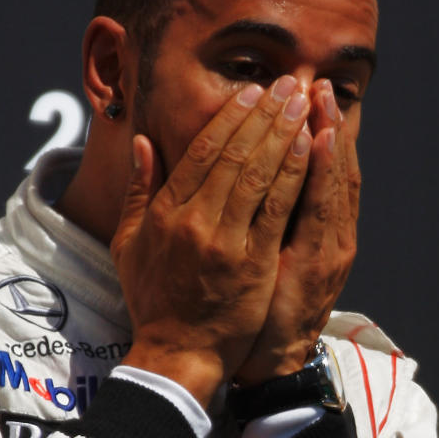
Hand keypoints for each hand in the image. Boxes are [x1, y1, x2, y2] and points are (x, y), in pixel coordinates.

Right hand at [112, 77, 311, 405]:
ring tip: (303, 103)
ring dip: (284, 134)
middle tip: (288, 84)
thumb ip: (140, 190)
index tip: (251, 91)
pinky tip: (309, 147)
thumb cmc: (153, 299)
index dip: (230, 117)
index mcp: (166, 213)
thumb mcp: (129, 243)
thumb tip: (143, 142)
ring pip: (260, 174)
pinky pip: (278, 208)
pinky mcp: (254, 263)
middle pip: (236, 155)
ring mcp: (226, 242)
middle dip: (265, 114)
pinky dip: (294, 174)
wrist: (176, 353)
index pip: (203, 151)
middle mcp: (195, 221)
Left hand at [233, 79, 359, 384]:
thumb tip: (254, 176)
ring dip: (331, 137)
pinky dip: (324, 174)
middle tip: (322, 83)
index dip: (316, 130)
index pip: (317, 169)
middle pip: (331, 169)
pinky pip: (321, 210)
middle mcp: (329, 233)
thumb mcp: (266, 255)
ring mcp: (327, 247)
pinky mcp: (318, 263)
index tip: (310, 92)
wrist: (268, 361)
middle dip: (326, 124)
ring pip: (335, 182)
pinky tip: (322, 142)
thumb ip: (263, 213)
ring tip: (326, 99)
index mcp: (314, 229)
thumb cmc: (260, 307)